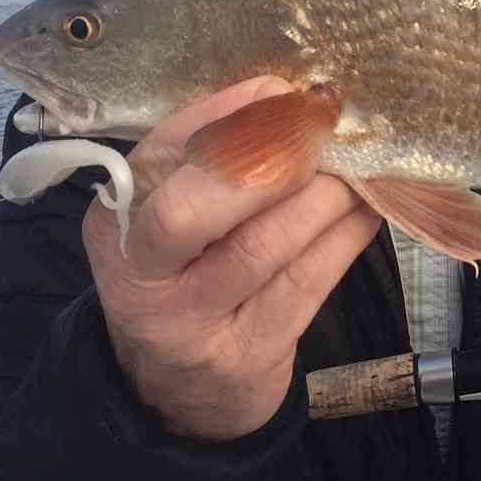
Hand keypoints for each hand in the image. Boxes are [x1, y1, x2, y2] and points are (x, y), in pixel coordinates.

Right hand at [81, 76, 381, 440]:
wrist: (178, 390)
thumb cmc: (187, 273)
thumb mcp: (171, 216)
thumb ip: (213, 159)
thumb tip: (285, 92)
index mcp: (115, 220)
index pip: (163, 153)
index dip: (226, 116)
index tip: (282, 89)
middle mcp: (142, 273)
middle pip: (190, 211)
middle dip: (266, 160)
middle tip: (320, 130)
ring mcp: (192, 322)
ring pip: (263, 245)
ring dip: (323, 195)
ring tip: (355, 167)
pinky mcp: (248, 354)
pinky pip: (307, 282)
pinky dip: (346, 235)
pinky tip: (365, 208)